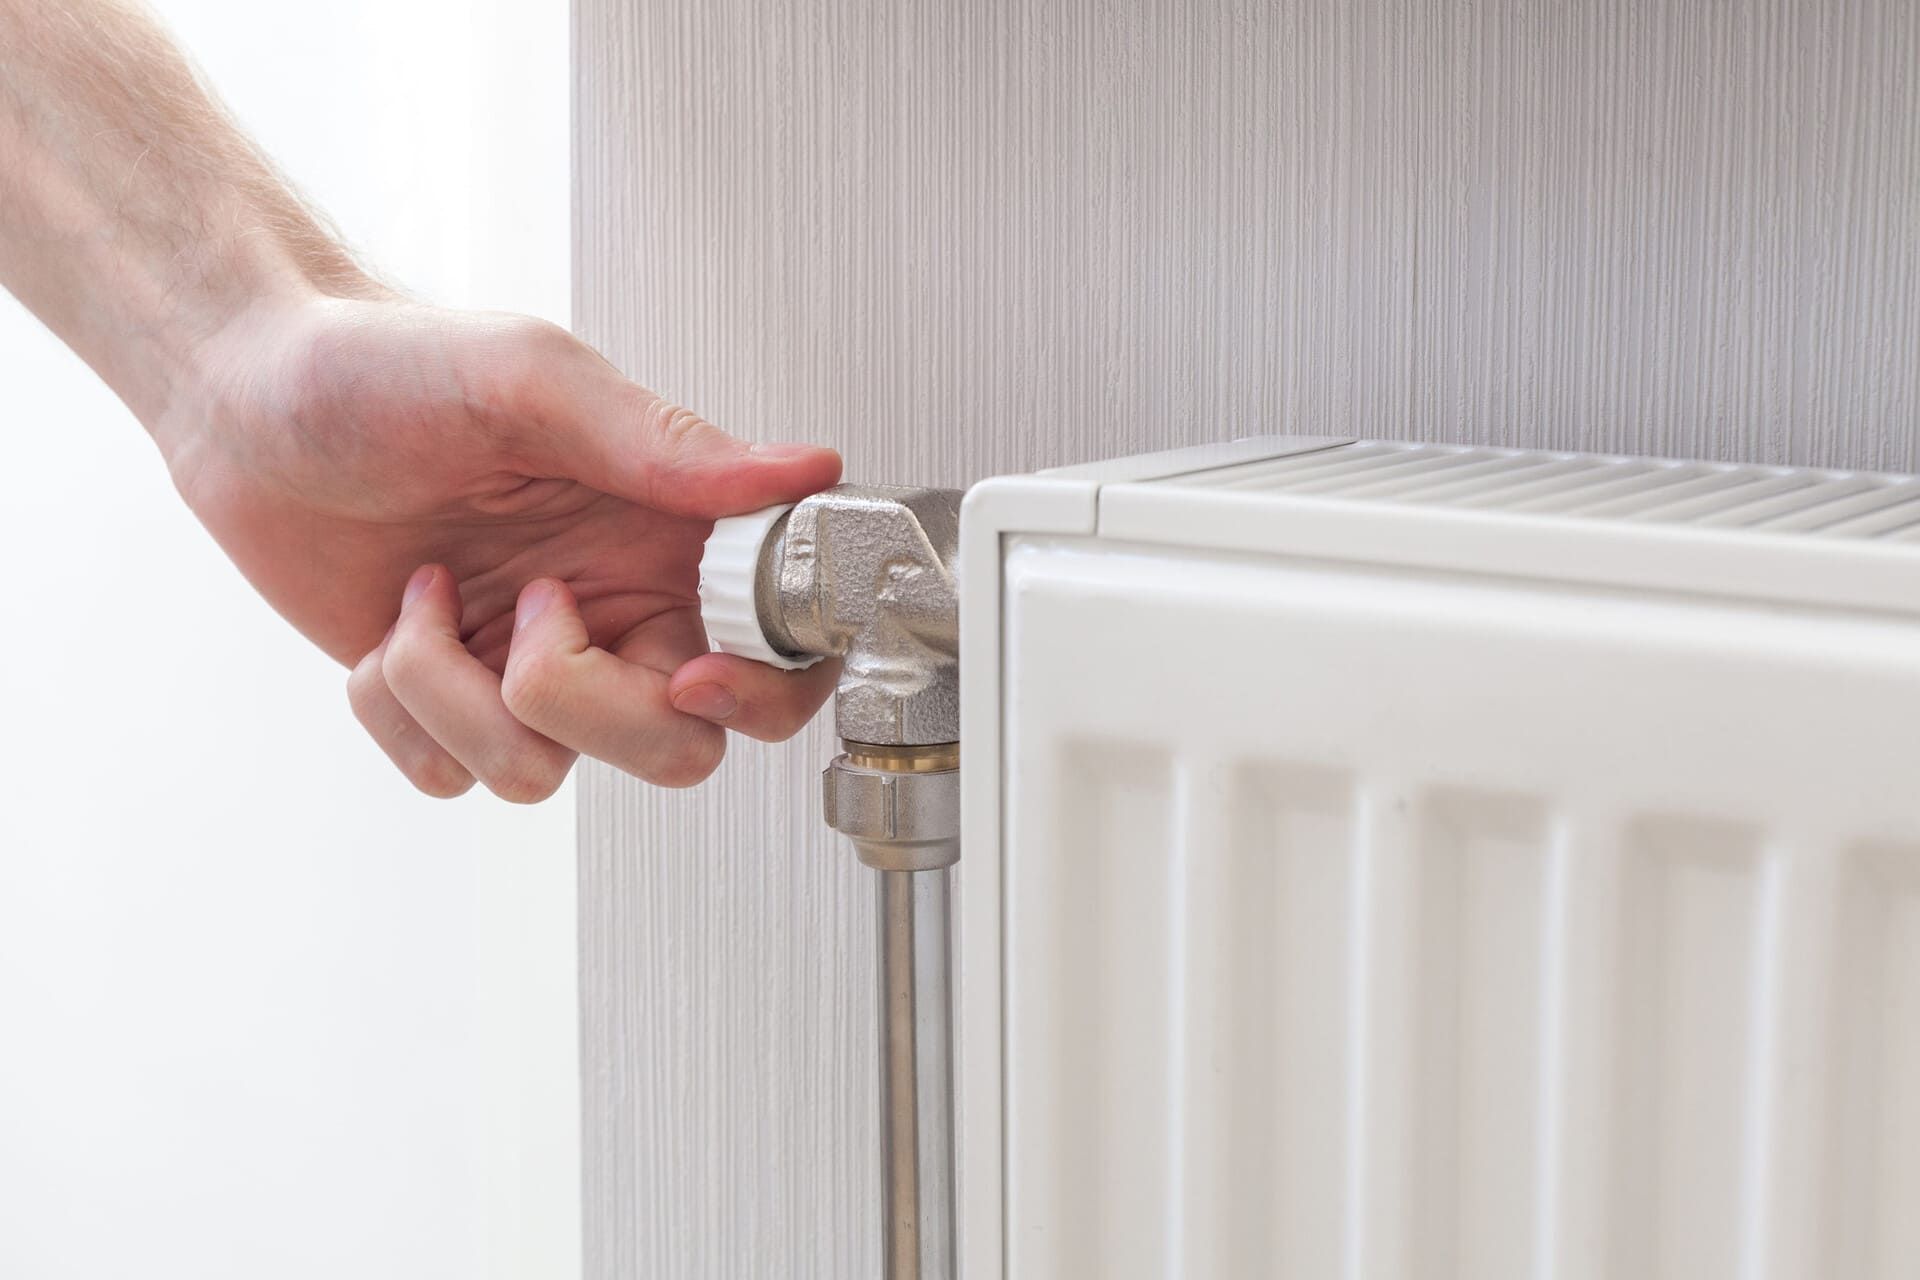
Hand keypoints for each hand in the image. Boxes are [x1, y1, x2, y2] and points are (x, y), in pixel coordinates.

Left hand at [160, 294, 843, 799]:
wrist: (243, 400)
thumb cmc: (382, 364)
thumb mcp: (531, 383)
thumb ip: (668, 443)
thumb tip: (804, 471)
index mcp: (666, 532)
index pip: (779, 648)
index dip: (759, 687)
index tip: (695, 670)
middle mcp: (615, 606)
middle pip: (678, 747)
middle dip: (590, 709)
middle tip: (534, 619)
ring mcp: (532, 662)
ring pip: (547, 772)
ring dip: (461, 696)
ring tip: (430, 594)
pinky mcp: (450, 700)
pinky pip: (454, 773)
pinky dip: (404, 713)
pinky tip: (389, 628)